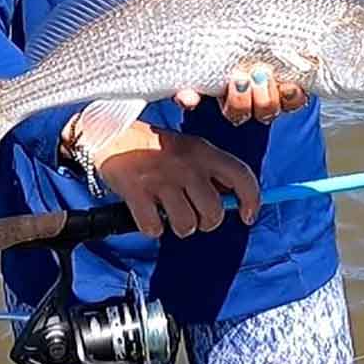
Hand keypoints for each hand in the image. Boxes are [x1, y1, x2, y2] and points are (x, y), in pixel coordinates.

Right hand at [92, 122, 261, 239]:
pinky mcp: (137, 192)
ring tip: (169, 213)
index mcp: (204, 152)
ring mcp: (162, 179)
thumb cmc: (156, 148)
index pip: (243, 177)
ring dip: (179, 226)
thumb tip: (234, 200)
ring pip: (186, 225)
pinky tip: (148, 212)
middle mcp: (187, 166)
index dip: (252, 201)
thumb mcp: (191, 149)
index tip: (247, 216)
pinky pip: (154, 228)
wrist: (112, 134)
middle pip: (213, 212)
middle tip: (195, 216)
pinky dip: (152, 227)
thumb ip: (212, 172)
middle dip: (206, 222)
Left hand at [175, 0, 310, 124]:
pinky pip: (193, 103)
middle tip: (260, 75)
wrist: (187, 1)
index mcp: (274, 62)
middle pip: (268, 107)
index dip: (294, 94)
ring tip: (235, 79)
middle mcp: (251, 82)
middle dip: (266, 98)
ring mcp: (220, 87)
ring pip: (238, 112)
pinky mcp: (191, 86)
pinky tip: (187, 93)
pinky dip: (190, 99)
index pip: (293, 91)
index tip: (291, 85)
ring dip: (239, 102)